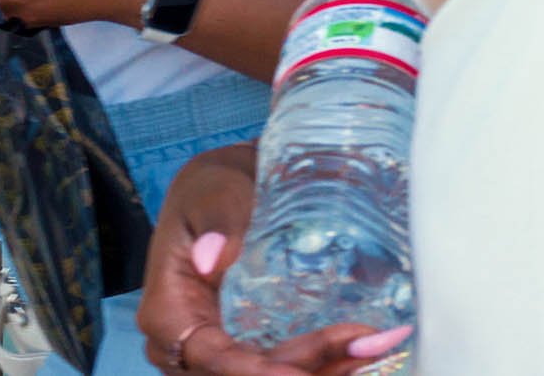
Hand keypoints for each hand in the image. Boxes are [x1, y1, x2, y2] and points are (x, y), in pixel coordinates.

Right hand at [137, 147, 399, 375]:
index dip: (259, 373)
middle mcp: (189, 345)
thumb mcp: (213, 193)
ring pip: (269, 375)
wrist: (227, 185)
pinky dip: (324, 363)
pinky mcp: (250, 344)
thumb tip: (211, 258)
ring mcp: (221, 350)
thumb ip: (218, 220)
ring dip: (324, 370)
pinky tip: (365, 348)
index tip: (304, 371)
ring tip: (374, 346)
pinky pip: (284, 365)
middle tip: (366, 344)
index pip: (213, 360)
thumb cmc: (213, 187)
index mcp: (169, 314)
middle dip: (307, 370)